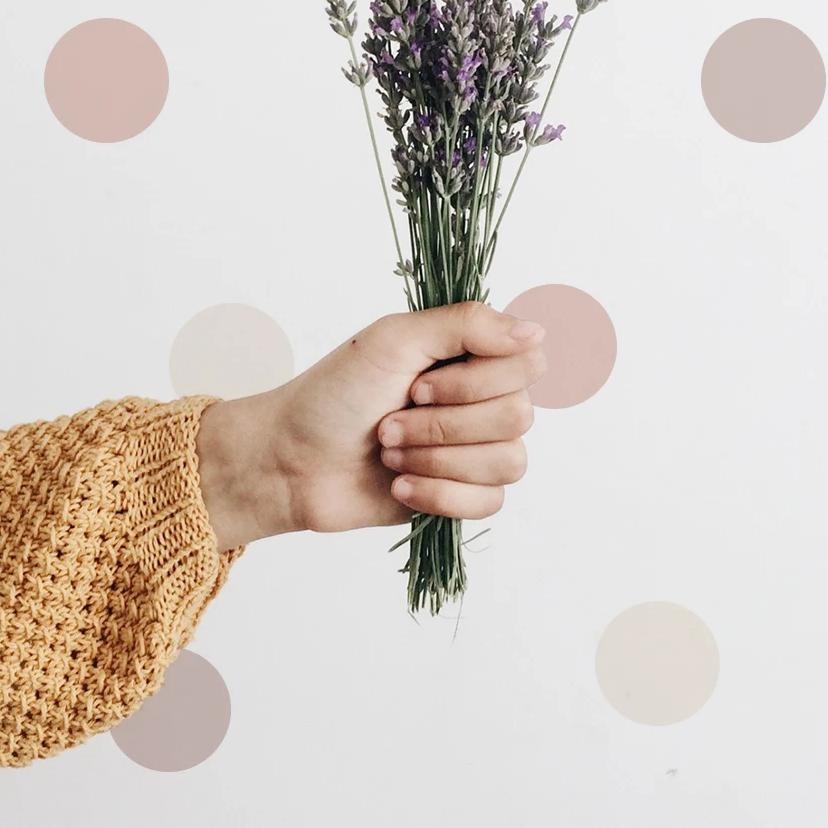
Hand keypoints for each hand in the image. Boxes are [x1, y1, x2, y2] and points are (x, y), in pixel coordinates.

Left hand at [194, 301, 546, 549]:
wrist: (292, 461)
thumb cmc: (333, 394)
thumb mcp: (394, 339)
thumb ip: (467, 325)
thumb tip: (535, 330)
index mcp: (471, 355)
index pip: (528, 363)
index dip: (476, 382)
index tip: (416, 384)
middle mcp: (482, 399)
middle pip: (518, 417)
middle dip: (442, 425)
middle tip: (388, 422)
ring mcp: (474, 449)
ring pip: (508, 462)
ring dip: (436, 460)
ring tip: (389, 453)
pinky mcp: (462, 494)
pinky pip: (490, 502)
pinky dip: (438, 495)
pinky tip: (399, 486)